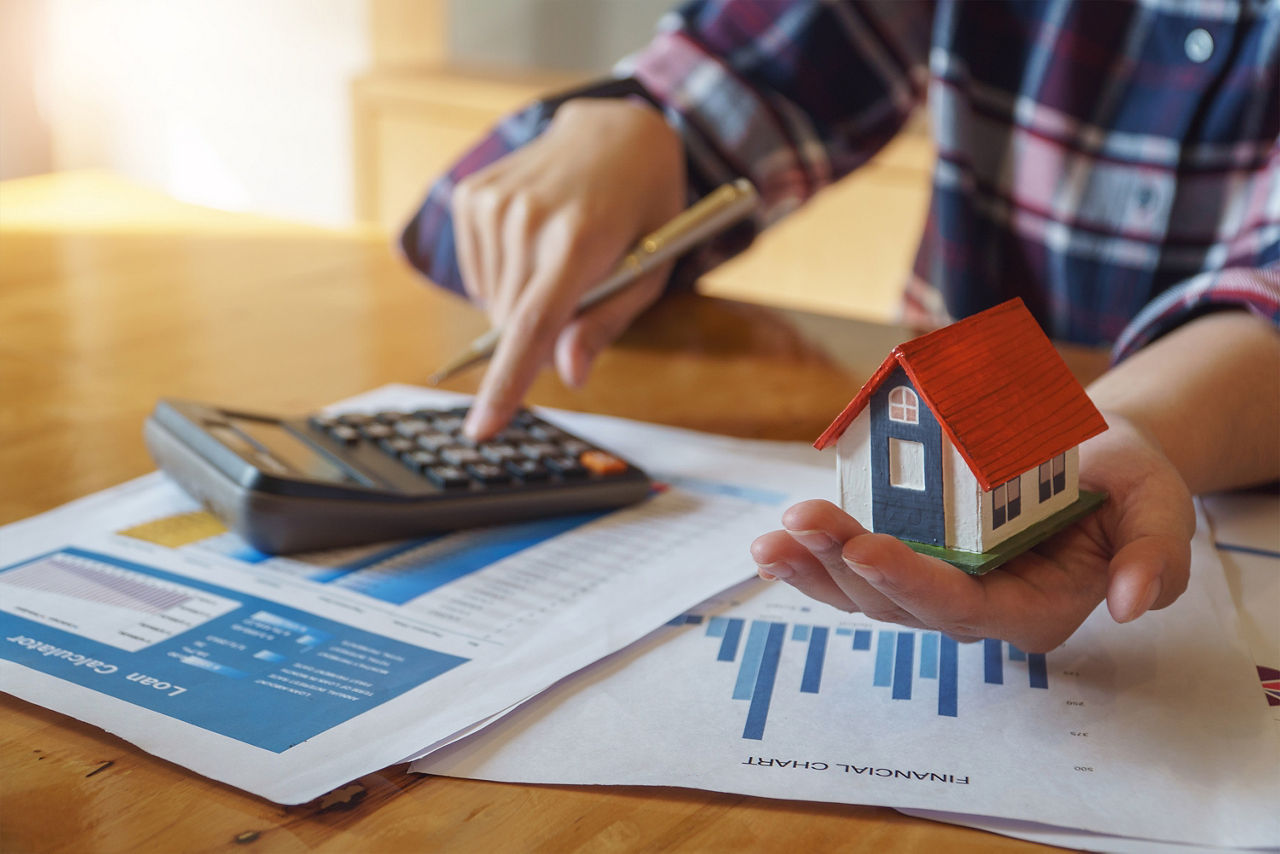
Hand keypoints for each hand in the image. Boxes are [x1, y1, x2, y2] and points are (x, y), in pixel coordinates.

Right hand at [451, 99, 685, 438]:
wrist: (615, 131)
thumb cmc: (644, 209)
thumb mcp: (651, 270)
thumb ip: (606, 322)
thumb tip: (567, 373)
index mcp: (577, 241)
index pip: (531, 326)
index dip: (505, 385)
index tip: (482, 428)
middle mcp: (526, 219)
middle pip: (510, 321)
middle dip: (535, 335)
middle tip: (576, 296)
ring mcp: (492, 203)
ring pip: (490, 300)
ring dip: (520, 302)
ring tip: (557, 259)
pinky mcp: (471, 195)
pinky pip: (475, 271)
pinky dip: (501, 276)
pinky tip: (532, 244)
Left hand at [748, 414, 1194, 651]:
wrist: (1093, 458)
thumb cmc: (1123, 484)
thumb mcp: (1158, 506)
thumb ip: (1154, 555)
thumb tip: (1131, 604)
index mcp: (1033, 609)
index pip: (963, 607)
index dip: (911, 582)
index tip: (865, 545)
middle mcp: (975, 608)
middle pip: (899, 603)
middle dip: (844, 565)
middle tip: (800, 522)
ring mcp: (935, 585)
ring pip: (865, 594)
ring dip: (815, 568)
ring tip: (771, 539)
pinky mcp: (910, 558)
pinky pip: (855, 569)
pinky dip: (814, 559)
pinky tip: (776, 544)